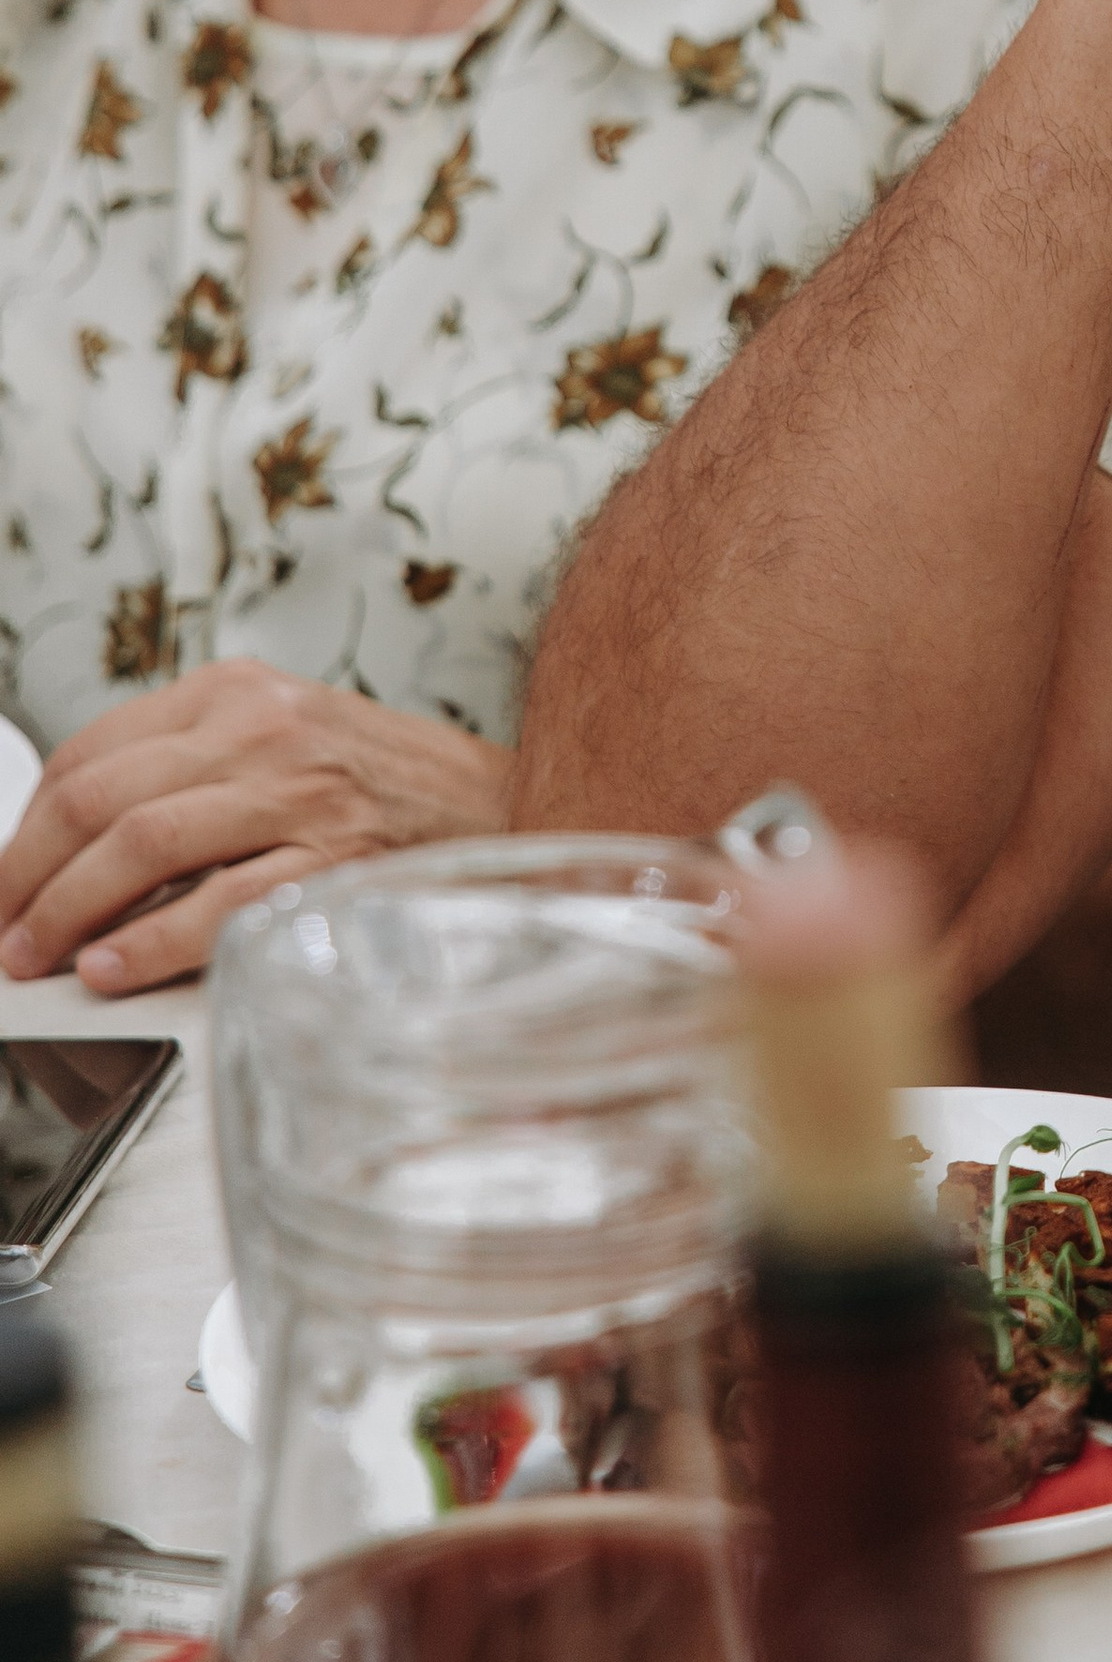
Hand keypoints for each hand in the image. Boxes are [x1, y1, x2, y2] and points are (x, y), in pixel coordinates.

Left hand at [0, 665, 510, 993]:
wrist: (510, 807)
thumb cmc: (390, 787)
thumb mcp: (284, 738)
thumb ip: (192, 767)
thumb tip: (75, 845)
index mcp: (239, 693)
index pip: (91, 752)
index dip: (25, 828)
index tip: (7, 880)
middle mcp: (265, 731)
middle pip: (101, 797)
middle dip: (27, 875)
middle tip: (6, 930)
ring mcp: (303, 795)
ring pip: (143, 844)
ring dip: (68, 912)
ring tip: (40, 957)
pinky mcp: (336, 863)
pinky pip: (218, 907)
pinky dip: (149, 945)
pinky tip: (113, 969)